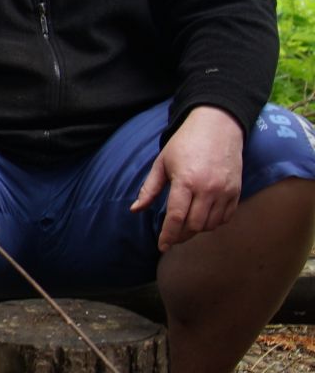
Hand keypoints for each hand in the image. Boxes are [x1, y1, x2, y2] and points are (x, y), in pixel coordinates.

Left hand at [132, 104, 243, 251]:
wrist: (218, 126)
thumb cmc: (185, 143)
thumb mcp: (162, 162)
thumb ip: (150, 188)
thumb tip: (135, 210)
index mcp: (186, 181)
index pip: (177, 217)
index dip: (168, 235)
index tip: (161, 246)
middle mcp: (208, 189)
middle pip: (194, 226)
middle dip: (181, 235)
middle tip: (171, 236)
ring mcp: (225, 191)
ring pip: (210, 225)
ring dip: (197, 230)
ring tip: (185, 225)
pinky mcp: (237, 192)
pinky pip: (226, 218)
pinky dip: (213, 223)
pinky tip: (203, 217)